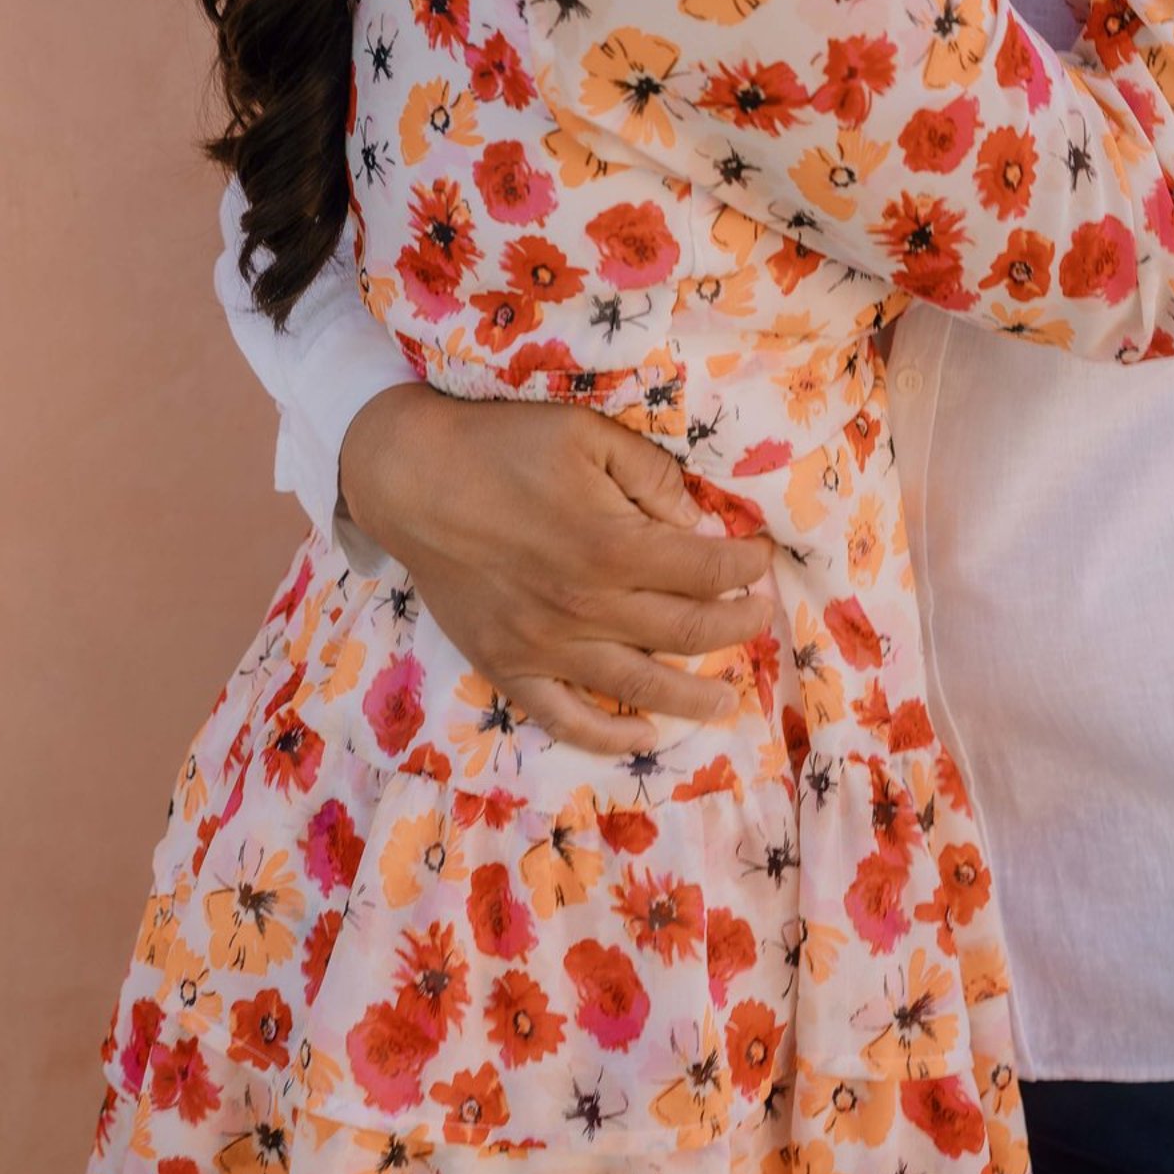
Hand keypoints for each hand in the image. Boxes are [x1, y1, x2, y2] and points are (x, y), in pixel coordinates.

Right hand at [338, 381, 776, 752]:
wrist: (410, 478)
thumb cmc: (502, 445)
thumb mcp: (587, 435)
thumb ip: (651, 476)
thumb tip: (700, 522)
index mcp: (614, 547)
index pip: (709, 571)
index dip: (747, 567)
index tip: (763, 557)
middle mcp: (588, 608)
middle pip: (689, 633)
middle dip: (738, 625)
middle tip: (761, 615)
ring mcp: (547, 647)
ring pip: (641, 688)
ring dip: (696, 697)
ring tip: (729, 699)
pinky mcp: (509, 667)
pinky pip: (566, 718)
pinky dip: (610, 737)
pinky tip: (644, 736)